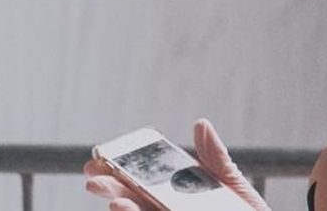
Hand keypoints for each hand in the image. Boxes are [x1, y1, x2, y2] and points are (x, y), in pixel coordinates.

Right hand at [84, 118, 270, 210]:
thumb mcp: (233, 184)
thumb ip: (214, 159)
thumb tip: (200, 124)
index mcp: (177, 194)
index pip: (144, 179)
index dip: (122, 166)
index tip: (103, 154)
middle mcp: (164, 210)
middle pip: (133, 199)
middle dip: (111, 186)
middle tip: (93, 171)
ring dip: (121, 208)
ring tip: (112, 198)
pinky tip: (127, 210)